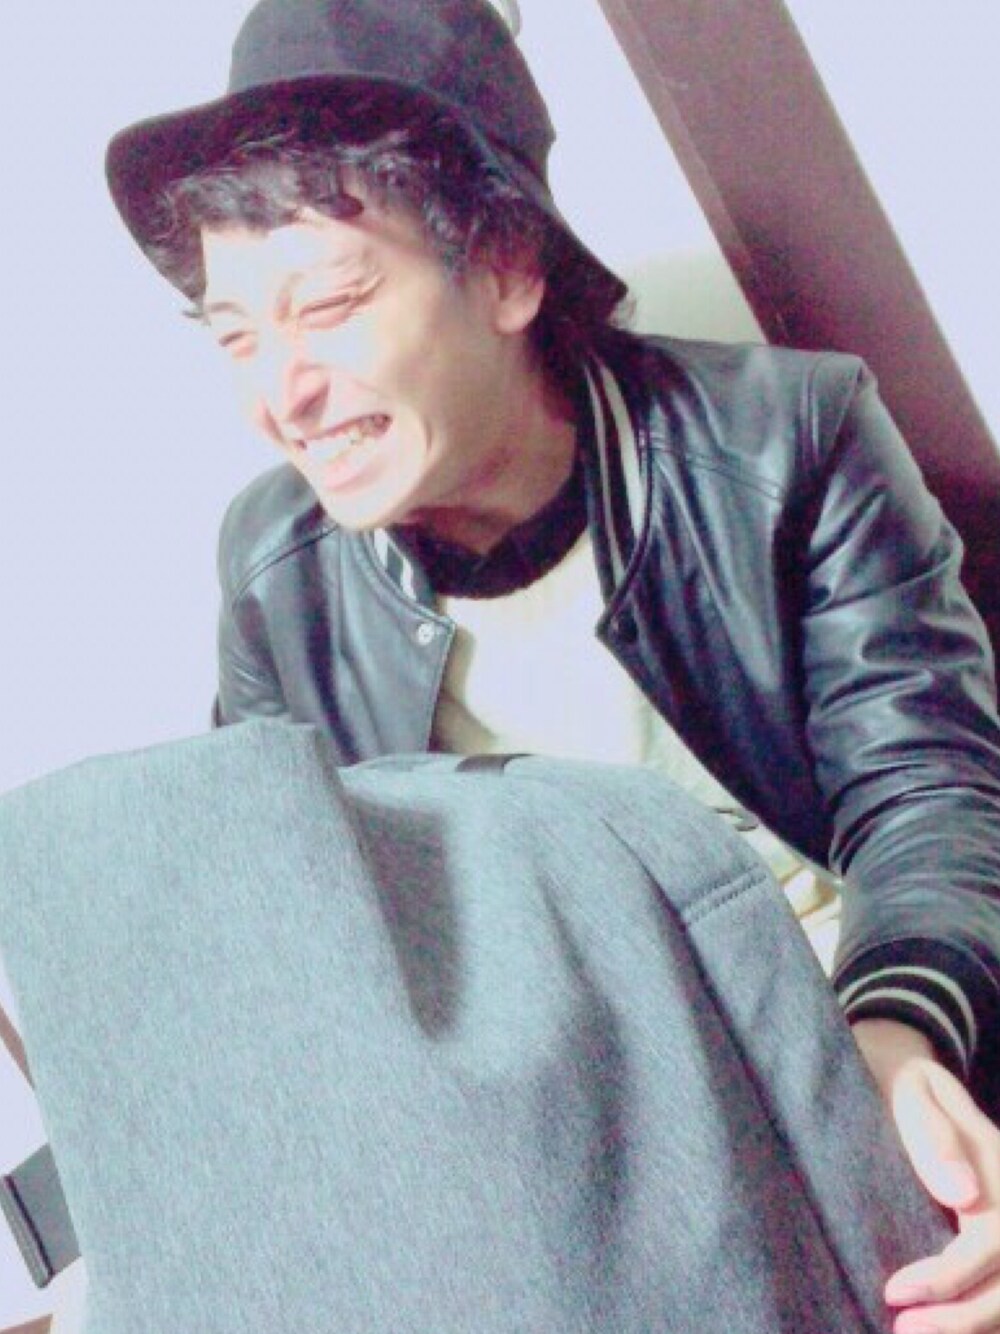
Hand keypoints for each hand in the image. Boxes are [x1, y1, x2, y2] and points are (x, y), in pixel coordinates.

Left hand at [853, 1018, 999, 1333]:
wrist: (917, 1081)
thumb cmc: (909, 1089)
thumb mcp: (914, 1093)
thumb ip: (932, 1136)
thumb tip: (963, 1196)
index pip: (990, 1242)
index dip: (947, 1278)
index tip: (894, 1292)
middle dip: (960, 1320)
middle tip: (902, 1329)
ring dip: (971, 1327)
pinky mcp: (998, 1246)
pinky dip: (980, 1320)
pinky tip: (943, 1327)